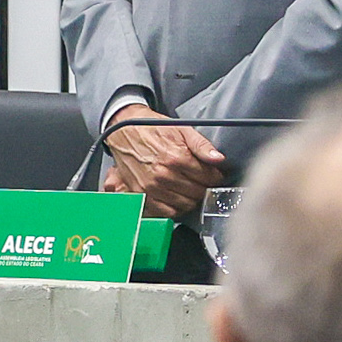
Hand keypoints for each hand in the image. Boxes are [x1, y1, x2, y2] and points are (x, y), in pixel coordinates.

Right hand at [102, 113, 224, 222]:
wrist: (123, 130)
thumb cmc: (152, 129)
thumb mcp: (182, 130)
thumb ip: (202, 145)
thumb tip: (219, 159)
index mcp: (176, 157)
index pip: (209, 178)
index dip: (216, 176)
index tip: (214, 174)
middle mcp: (163, 175)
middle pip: (198, 193)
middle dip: (204, 187)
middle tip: (202, 181)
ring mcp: (151, 187)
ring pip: (185, 204)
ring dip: (191, 199)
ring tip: (190, 189)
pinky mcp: (141, 194)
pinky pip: (166, 212)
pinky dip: (175, 208)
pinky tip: (177, 199)